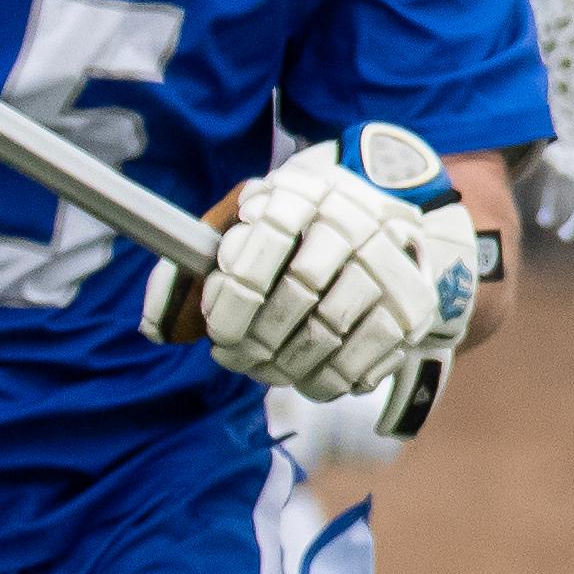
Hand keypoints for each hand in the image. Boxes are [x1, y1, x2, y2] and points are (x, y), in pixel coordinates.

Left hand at [186, 151, 470, 402]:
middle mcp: (354, 222)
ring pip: (329, 331)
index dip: (233, 299)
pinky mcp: (413, 307)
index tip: (216, 332)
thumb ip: (193, 269)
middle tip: (236, 358)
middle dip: (257, 339)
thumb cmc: (293, 231)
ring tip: (266, 371)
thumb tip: (161, 328)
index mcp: (302, 193)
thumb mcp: (241, 227)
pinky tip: (306, 380)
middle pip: (298, 294)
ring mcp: (390, 265)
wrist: (380, 221)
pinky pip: (364, 358)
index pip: (265, 246)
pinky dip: (328, 380)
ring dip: (287, 365)